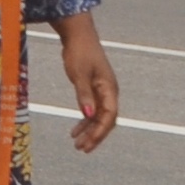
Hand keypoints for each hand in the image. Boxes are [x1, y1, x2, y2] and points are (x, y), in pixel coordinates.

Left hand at [54, 15, 121, 150]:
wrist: (78, 36)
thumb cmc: (79, 52)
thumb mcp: (79, 74)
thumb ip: (84, 94)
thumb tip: (88, 114)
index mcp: (109, 88)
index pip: (109, 115)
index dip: (100, 131)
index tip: (88, 142)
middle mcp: (109, 92)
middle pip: (106, 120)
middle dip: (95, 136)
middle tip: (82, 148)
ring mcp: (102, 91)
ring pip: (99, 117)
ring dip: (89, 131)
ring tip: (77, 144)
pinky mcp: (94, 90)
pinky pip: (92, 111)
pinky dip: (85, 122)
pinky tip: (75, 131)